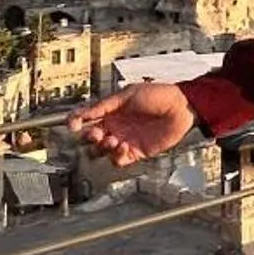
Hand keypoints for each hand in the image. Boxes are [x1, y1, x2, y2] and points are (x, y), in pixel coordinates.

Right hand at [68, 82, 196, 167]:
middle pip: (90, 137)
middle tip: (95, 133)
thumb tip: (85, 112)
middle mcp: (115, 126)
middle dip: (88, 137)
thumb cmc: (158, 95)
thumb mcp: (128, 94)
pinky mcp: (136, 152)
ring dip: (102, 147)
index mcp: (111, 110)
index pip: (87, 118)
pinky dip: (117, 156)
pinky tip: (123, 146)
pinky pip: (118, 159)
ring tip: (112, 140)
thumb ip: (105, 105)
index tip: (72, 124)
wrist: (180, 108)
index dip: (76, 121)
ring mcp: (124, 139)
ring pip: (101, 151)